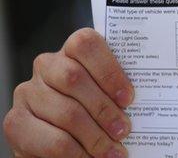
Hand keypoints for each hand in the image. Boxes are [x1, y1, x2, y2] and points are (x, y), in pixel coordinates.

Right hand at [3, 28, 133, 157]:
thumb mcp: (105, 94)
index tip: (128, 98)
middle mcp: (46, 66)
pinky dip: (77, 153)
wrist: (58, 138)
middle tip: (124, 130)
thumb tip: (145, 103)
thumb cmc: (92, 110)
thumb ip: (116, 92)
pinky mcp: (17, 122)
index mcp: (71, 51)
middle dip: (104, 109)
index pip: (85, 45)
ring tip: (113, 151)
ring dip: (95, 136)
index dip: (108, 71)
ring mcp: (28, 92)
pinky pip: (52, 140)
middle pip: (74, 79)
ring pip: (66, 112)